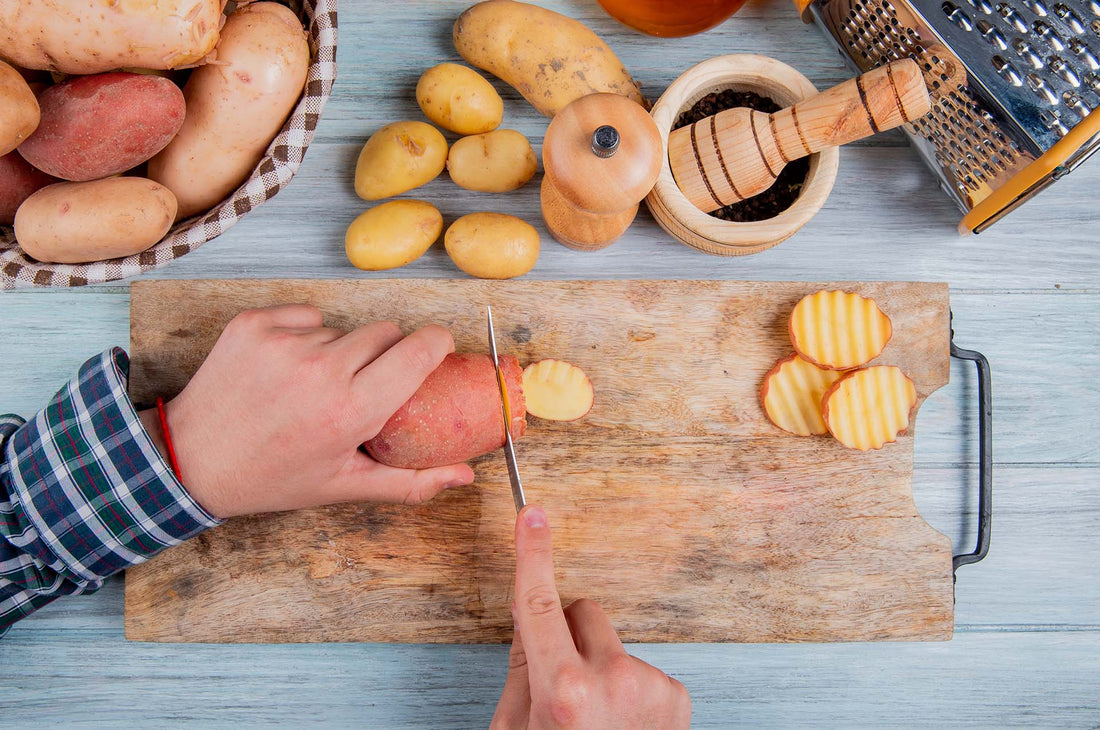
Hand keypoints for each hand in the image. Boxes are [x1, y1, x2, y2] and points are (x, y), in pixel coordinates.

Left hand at [138, 304, 473, 517]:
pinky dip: (303, 335)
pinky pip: (306, 316)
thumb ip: (411, 482)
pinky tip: (284, 369)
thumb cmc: (271, 477)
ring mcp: (284, 342)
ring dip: (339, 350)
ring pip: (343, 328)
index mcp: (350, 411)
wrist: (189, 459)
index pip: (418, 350)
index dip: (435, 343)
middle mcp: (320, 370)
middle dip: (384, 354)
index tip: (434, 349)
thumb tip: (465, 476)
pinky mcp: (254, 323)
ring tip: (311, 386)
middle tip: (362, 384)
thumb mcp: (343, 485)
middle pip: (385, 332)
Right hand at [492, 505, 690, 728]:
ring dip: (601, 667)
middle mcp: (612, 682)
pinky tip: (622, 725)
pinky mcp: (677, 696)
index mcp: (562, 692)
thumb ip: (522, 669)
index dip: (533, 555)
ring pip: (612, 642)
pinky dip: (630, 688)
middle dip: (568, 634)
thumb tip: (529, 616)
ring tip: (597, 720)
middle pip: (583, 611)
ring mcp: (650, 686)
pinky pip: (641, 665)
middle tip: (561, 683)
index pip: (539, 604)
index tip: (532, 515)